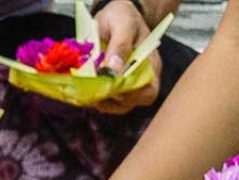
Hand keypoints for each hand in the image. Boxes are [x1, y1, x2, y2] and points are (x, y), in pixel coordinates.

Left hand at [93, 0, 161, 114]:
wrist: (116, 15)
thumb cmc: (122, 16)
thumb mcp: (122, 24)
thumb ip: (120, 45)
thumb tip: (112, 71)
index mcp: (151, 63)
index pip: (148, 90)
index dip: (130, 95)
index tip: (108, 88)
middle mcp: (144, 78)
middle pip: (134, 102)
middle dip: (112, 101)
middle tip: (93, 94)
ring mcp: (131, 84)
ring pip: (121, 106)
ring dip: (103, 103)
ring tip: (88, 95)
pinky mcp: (117, 86)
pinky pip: (111, 102)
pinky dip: (98, 100)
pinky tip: (88, 94)